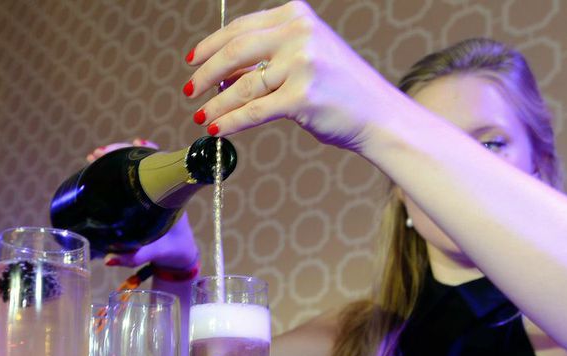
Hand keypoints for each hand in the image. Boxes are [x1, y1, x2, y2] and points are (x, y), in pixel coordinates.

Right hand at [85, 139, 199, 271]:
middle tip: (96, 155)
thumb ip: (132, 257)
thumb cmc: (171, 251)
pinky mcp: (145, 193)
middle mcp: (162, 187)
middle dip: (119, 152)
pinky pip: (132, 174)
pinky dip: (118, 166)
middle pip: (142, 158)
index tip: (129, 147)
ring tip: (94, 156)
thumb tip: (107, 259)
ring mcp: (153, 188)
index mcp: (169, 194)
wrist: (181, 254)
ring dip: (115, 156)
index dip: (143, 152)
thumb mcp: (153, 253)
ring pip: (135, 163)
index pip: (157, 162)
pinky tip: (103, 161)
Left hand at [183, 1, 396, 153]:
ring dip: (215, 103)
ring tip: (201, 116)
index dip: (210, 45)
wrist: (378, 114)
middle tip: (189, 89)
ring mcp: (301, 65)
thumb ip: (267, 57)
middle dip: (205, 73)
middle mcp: (299, 34)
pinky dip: (231, 121)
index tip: (192, 60)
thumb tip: (220, 73)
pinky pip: (253, 111)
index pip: (241, 28)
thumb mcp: (306, 56)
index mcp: (297, 16)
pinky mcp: (301, 98)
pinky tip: (217, 129)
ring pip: (241, 86)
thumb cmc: (339, 88)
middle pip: (235, 51)